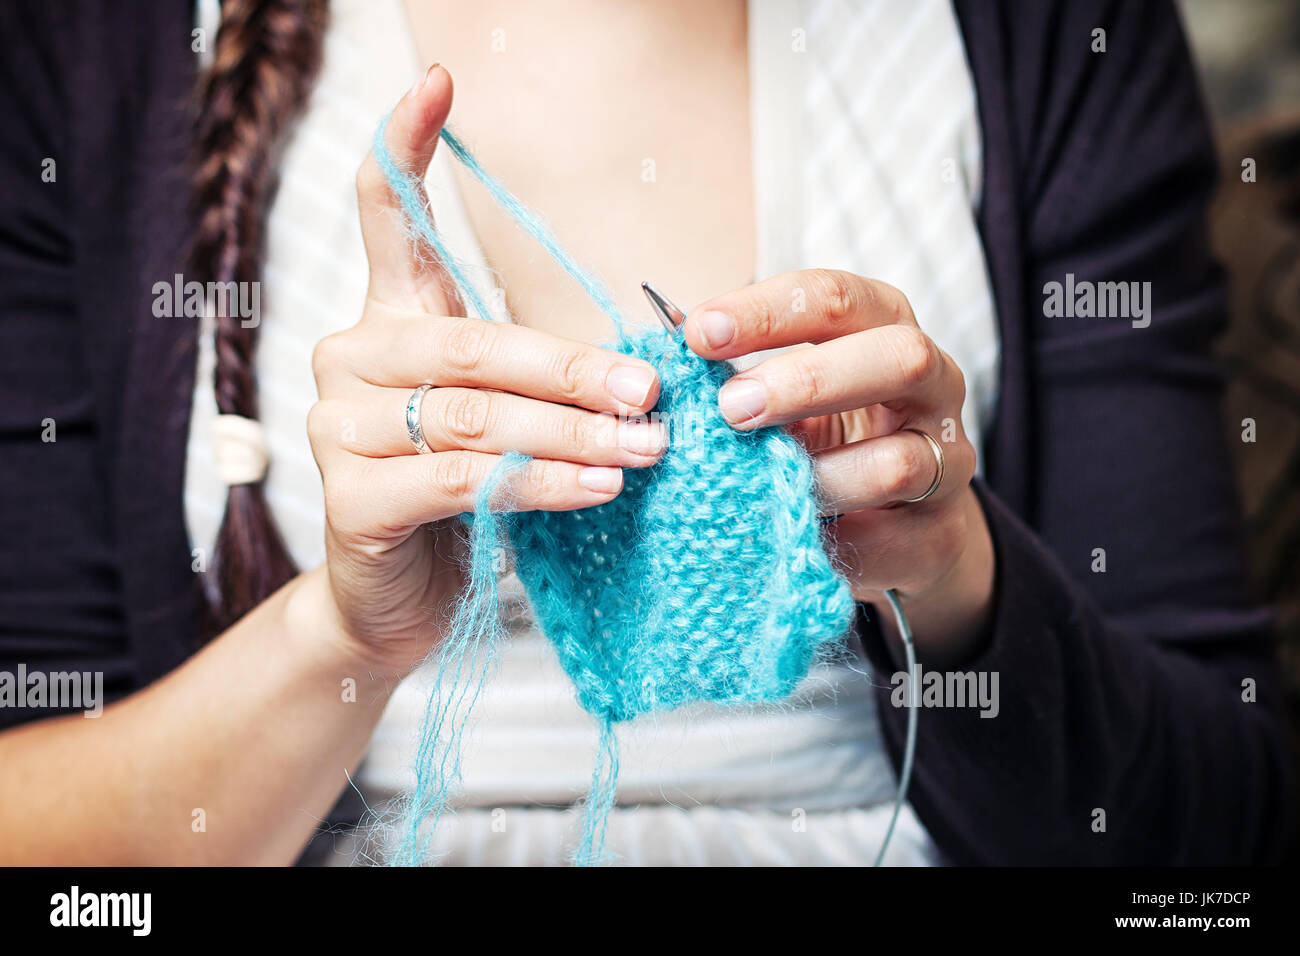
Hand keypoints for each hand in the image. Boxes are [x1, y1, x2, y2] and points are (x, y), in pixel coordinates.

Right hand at [305, 65, 665, 674]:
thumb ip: (539, 375)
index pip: (385, 217)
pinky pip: (462, 481)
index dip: (406, 145)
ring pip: (478, 415)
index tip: (440, 79)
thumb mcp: (504, 416)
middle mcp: (349, 359)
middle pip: (475, 344)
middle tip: (654, 389)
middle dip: (576, 368)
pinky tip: (599, 487)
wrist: (401, 596)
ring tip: (648, 447)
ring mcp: (337, 427)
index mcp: (389, 321)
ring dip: (576, 431)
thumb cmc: (464, 493)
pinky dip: (541, 483)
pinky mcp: (349, 499)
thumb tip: (642, 363)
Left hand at [683, 270, 995, 663]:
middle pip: (897, 357)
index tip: (698, 333)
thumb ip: (737, 377)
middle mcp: (931, 381)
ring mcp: (947, 457)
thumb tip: (662, 363)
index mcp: (883, 326)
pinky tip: (794, 528)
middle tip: (730, 408)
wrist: (895, 522)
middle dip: (809, 380)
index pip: (835, 298)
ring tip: (761, 482)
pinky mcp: (939, 530)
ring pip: (899, 460)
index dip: (767, 310)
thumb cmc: (824, 436)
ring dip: (818, 474)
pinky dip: (835, 533)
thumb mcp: (782, 395)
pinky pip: (889, 535)